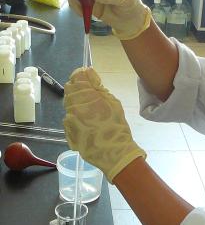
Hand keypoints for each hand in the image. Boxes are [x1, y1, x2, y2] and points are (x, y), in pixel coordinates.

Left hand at [63, 67, 145, 182]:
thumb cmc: (117, 126)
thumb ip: (98, 87)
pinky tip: (88, 124)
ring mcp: (69, 120)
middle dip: (79, 90)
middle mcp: (74, 106)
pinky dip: (77, 117)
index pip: (77, 78)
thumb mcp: (113, 103)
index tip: (88, 77)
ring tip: (92, 112)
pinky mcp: (67, 131)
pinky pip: (69, 118)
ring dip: (78, 104)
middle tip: (92, 96)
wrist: (113, 152)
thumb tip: (88, 72)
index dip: (81, 76)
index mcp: (87, 97)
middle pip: (70, 90)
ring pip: (69, 105)